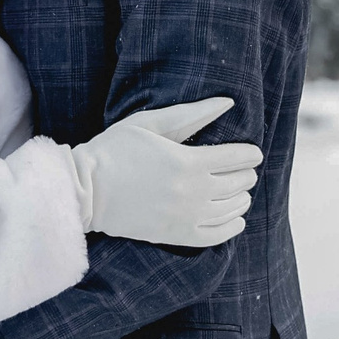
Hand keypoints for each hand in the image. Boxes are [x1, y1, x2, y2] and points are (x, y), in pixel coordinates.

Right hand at [71, 96, 263, 247]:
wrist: (86, 190)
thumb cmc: (115, 150)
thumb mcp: (150, 123)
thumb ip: (190, 114)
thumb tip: (226, 102)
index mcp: (188, 162)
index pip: (237, 158)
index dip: (250, 154)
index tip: (253, 153)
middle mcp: (193, 192)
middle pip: (238, 183)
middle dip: (246, 175)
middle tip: (244, 170)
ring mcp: (186, 216)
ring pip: (231, 209)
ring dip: (241, 198)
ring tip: (240, 192)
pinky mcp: (175, 235)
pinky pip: (216, 236)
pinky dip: (231, 227)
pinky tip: (236, 220)